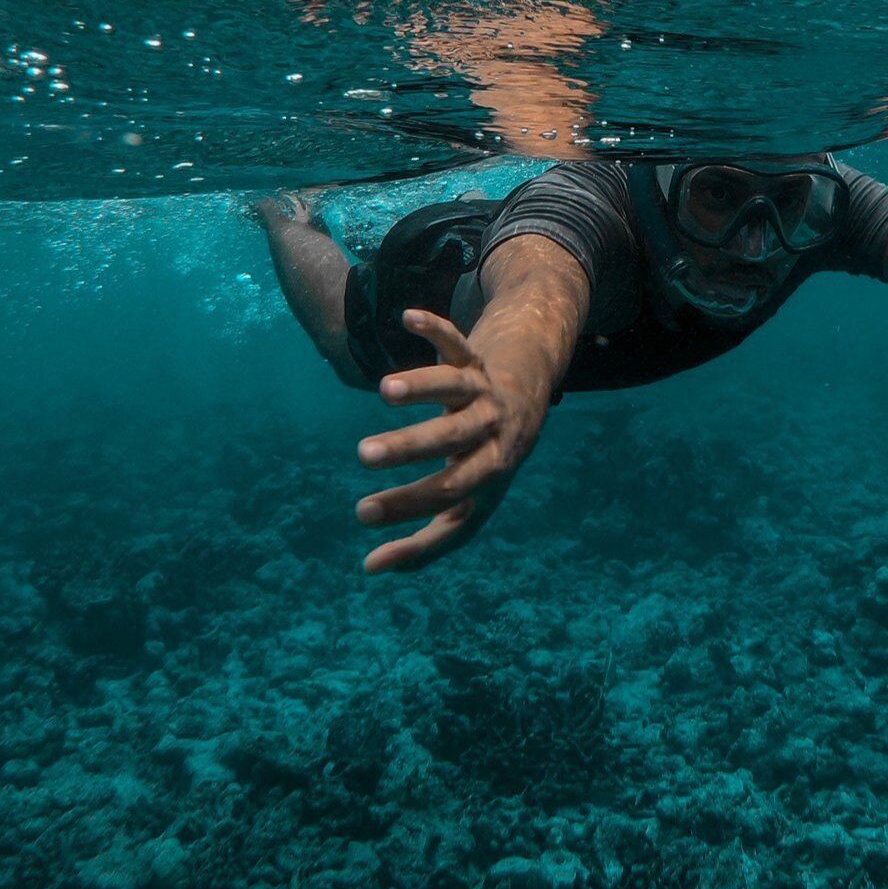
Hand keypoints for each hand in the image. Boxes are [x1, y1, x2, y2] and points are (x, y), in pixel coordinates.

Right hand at [353, 308, 548, 572]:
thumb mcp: (467, 508)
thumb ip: (423, 543)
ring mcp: (482, 392)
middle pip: (452, 440)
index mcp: (489, 473)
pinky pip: (458, 341)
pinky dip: (437, 327)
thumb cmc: (483, 467)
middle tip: (364, 455)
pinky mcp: (473, 359)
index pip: (449, 494)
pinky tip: (408, 318)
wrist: (526, 405)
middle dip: (410, 448)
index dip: (409, 506)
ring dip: (423, 386)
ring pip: (455, 387)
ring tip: (385, 390)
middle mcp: (489, 431)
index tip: (362, 514)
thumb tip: (370, 570)